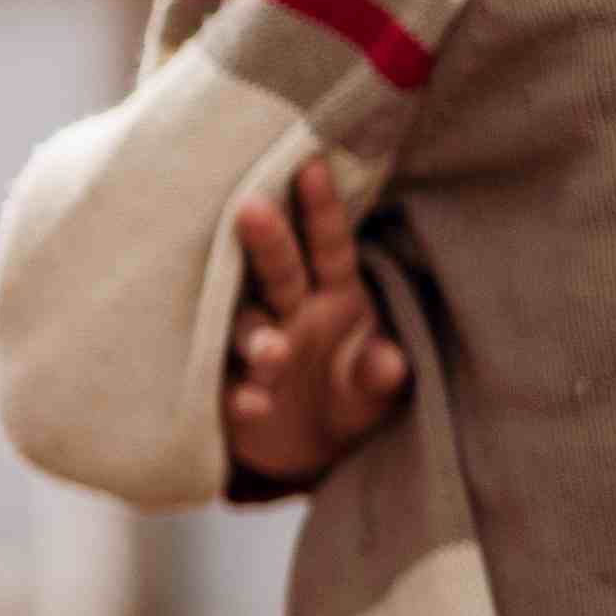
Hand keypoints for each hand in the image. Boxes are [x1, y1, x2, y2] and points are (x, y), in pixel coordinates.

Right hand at [222, 160, 414, 491]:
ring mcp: (255, 344)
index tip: (311, 166)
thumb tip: (388, 362)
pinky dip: (241, 394)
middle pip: (279, 269)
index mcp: (332, 294)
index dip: (321, 210)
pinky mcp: (227, 386)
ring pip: (248, 325)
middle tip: (250, 208)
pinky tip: (253, 405)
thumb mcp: (374, 390)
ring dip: (256, 334)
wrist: (304, 449)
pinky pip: (230, 385)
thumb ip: (380, 374)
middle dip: (266, 240)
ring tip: (274, 353)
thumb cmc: (346, 396)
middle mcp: (288, 309)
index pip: (329, 247)